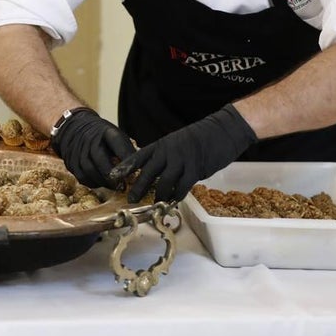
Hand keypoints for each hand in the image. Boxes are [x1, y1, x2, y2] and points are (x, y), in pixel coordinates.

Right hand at [50, 108, 136, 187]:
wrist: (76, 128)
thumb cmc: (102, 136)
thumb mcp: (116, 136)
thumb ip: (126, 150)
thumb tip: (140, 169)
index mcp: (106, 132)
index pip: (117, 142)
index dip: (125, 156)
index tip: (134, 170)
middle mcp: (90, 140)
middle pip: (100, 158)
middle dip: (112, 174)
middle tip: (122, 185)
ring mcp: (78, 151)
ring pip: (90, 170)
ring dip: (103, 181)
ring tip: (113, 186)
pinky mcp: (71, 162)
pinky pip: (82, 177)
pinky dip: (93, 183)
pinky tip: (101, 184)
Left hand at [111, 104, 257, 202]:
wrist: (222, 130)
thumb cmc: (200, 137)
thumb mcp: (177, 142)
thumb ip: (166, 156)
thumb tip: (157, 172)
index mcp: (161, 144)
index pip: (138, 156)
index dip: (125, 167)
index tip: (113, 176)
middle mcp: (168, 152)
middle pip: (147, 172)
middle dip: (138, 188)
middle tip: (131, 199)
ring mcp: (181, 160)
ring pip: (163, 183)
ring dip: (159, 196)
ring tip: (155, 205)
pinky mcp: (195, 169)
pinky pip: (182, 187)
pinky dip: (176, 196)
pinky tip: (174, 201)